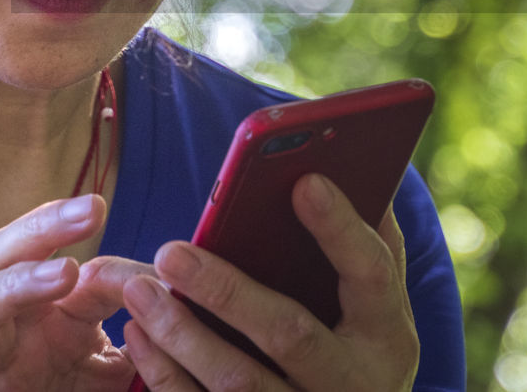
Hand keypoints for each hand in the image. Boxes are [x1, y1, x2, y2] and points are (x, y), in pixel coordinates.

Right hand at [0, 194, 148, 391]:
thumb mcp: (129, 355)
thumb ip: (146, 317)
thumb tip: (180, 277)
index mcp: (44, 304)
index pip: (43, 247)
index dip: (65, 221)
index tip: (98, 209)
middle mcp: (10, 324)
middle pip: (2, 259)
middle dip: (40, 230)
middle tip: (89, 212)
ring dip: (16, 286)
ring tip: (63, 274)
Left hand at [121, 174, 419, 390]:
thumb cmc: (357, 342)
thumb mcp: (375, 304)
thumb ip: (368, 238)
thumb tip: (350, 157)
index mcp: (387, 334)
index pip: (370, 274)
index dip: (340, 229)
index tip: (305, 180)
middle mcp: (354, 383)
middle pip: (290, 335)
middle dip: (228, 293)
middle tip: (171, 251)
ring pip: (239, 383)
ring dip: (183, 335)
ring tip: (139, 289)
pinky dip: (166, 375)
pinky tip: (139, 334)